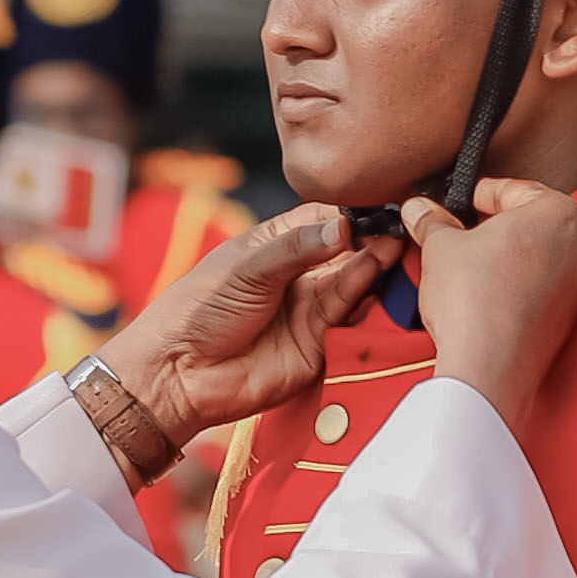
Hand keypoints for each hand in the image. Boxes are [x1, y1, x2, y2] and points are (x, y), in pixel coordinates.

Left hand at [104, 207, 384, 449]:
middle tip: (398, 224)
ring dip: (374, 264)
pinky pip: (348, 319)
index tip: (379, 202)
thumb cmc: (197, 312)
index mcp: (275, 247)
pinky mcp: (318, 346)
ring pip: (353, 283)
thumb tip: (344, 227)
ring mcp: (310, 311)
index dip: (351, 212)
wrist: (178, 375)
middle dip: (371, 238)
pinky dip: (364, 296)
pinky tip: (375, 273)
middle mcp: (298, 277)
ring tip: (394, 245)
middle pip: (347, 252)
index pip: (323, 220)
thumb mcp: (247, 267)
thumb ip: (297, 248)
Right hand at [405, 177, 576, 424]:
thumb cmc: (476, 303)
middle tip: (459, 233)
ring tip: (467, 267)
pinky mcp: (570, 318)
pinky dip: (515, 286)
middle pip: (530, 222)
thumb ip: (432, 221)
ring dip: (504, 257)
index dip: (477, 194)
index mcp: (558, 212)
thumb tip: (421, 209)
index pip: (513, 189)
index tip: (458, 202)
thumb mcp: (441, 247)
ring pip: (537, 256)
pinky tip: (484, 295)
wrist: (488, 368)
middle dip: (493, 227)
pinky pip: (541, 289)